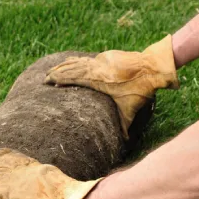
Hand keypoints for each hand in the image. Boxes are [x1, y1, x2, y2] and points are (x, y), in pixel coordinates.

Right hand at [45, 35, 178, 138]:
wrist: (153, 67)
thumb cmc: (141, 90)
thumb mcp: (130, 110)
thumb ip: (125, 126)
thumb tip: (125, 143)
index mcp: (97, 80)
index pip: (72, 77)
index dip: (59, 78)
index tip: (48, 81)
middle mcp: (97, 67)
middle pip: (71, 68)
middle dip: (57, 72)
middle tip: (45, 77)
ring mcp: (102, 59)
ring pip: (79, 61)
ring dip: (66, 65)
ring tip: (54, 68)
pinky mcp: (109, 55)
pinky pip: (89, 59)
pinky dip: (78, 61)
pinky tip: (73, 63)